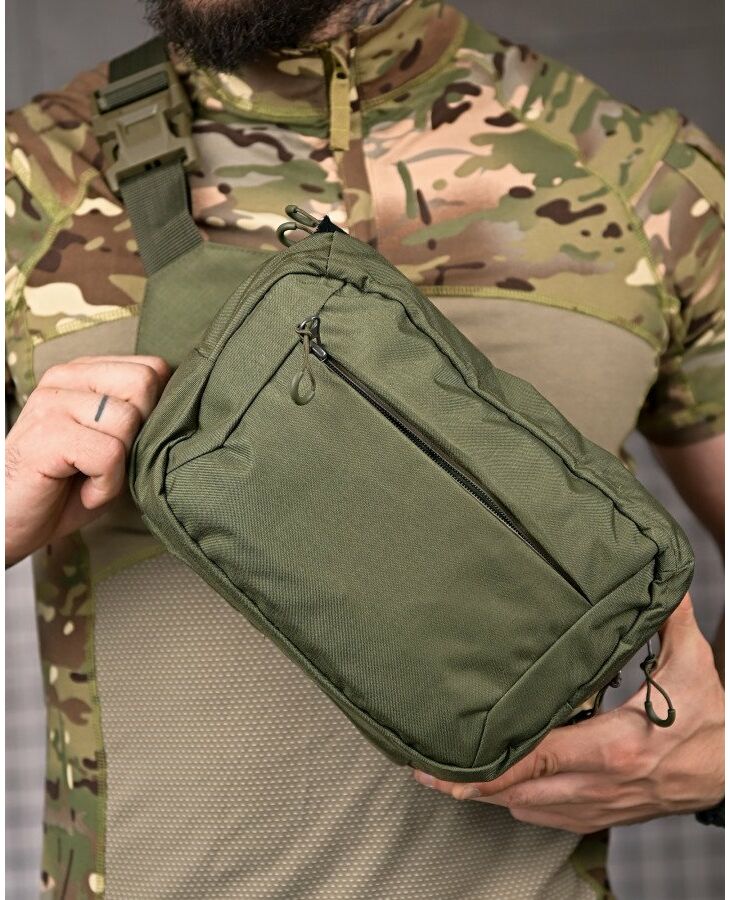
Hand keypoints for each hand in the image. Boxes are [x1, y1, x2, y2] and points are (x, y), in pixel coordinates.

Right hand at [5, 355, 169, 565]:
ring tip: (90, 478)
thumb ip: (139, 420)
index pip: (152, 368)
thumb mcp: (112, 447)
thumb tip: (183, 407)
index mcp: (83, 373)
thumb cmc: (66, 488)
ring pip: (128, 422)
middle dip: (138, 433)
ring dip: (119, 467)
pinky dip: (105, 485)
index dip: (154, 412)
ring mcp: (52, 403)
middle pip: (144, 384)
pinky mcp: (46, 434)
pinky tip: (82, 491)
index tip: (125, 444)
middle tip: (107, 461)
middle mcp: (65, 378)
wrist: (10, 524)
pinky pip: (109, 454)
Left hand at [414, 594, 723, 832]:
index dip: (491, 764)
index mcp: (615, 746)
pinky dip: (514, 802)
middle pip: (518, 790)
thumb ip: (670, 621)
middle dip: (469, 783)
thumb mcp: (692, 668)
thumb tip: (661, 578)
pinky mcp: (600, 815)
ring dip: (487, 793)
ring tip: (447, 775)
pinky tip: (494, 787)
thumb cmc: (710, 725)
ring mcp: (597, 805)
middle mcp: (599, 783)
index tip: (449, 764)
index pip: (541, 755)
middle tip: (423, 770)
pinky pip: (544, 818)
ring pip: (525, 808)